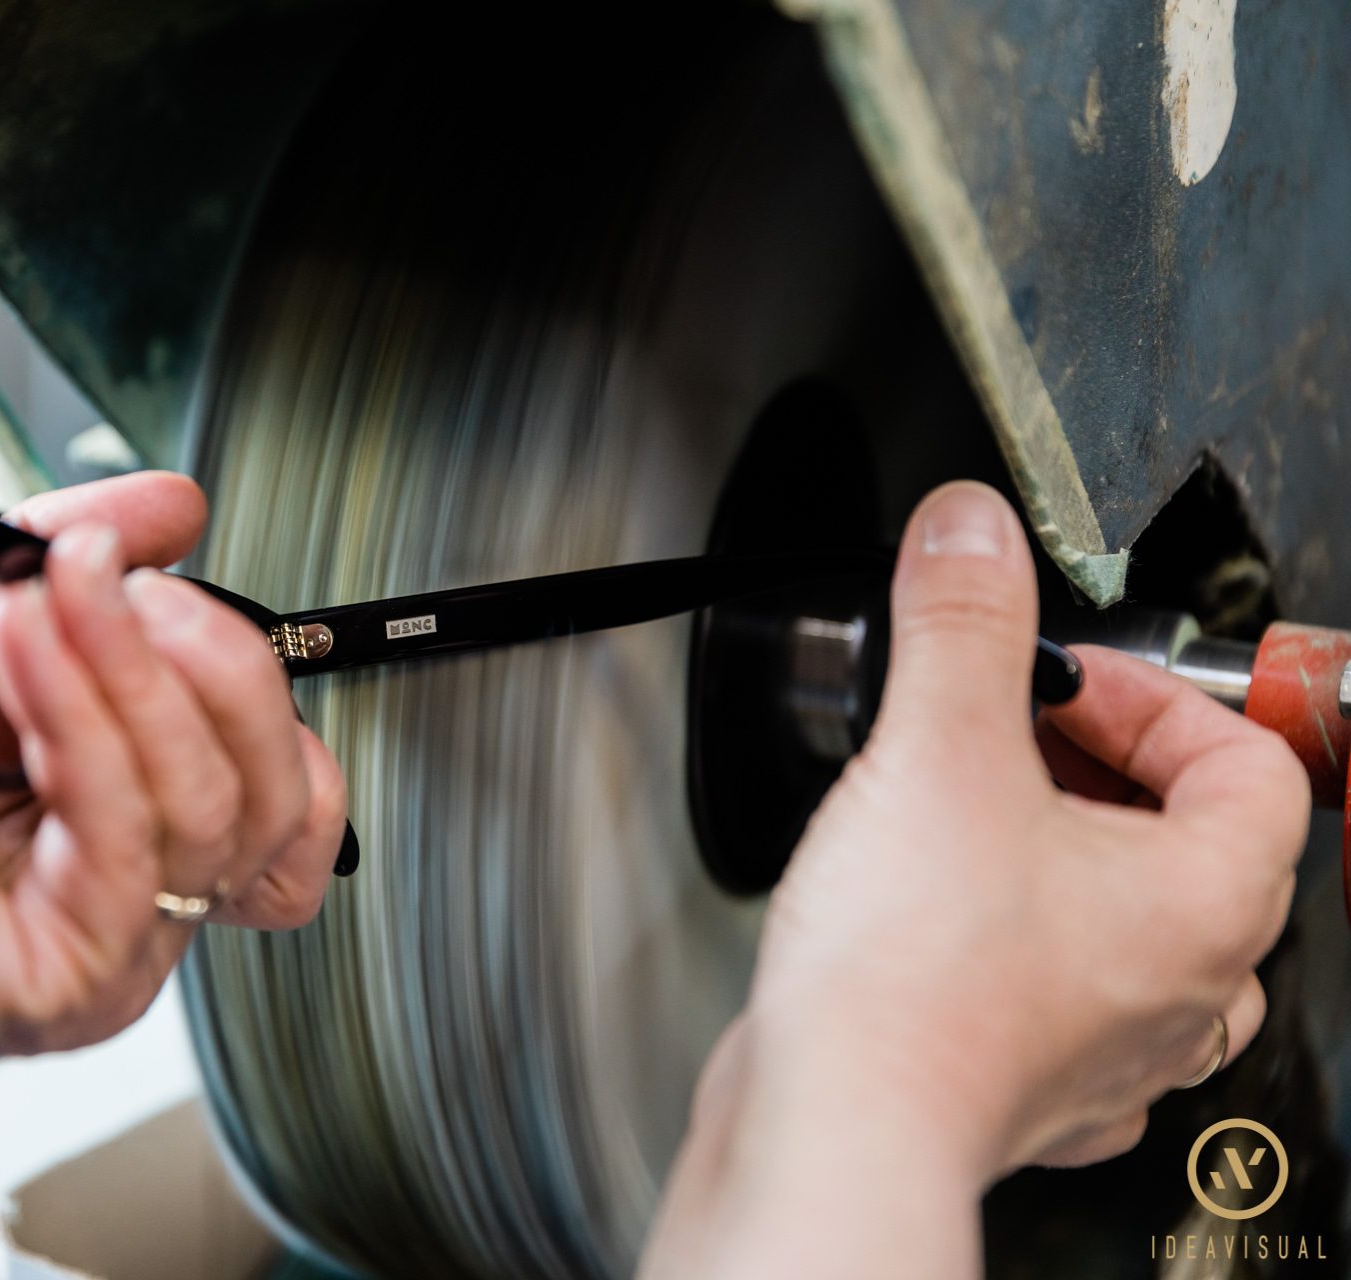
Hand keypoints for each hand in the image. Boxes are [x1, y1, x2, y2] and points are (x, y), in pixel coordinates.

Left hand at [0, 471, 347, 1259]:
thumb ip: (75, 559)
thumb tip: (178, 505)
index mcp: (141, 820)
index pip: (284, 767)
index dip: (243, 667)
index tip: (154, 573)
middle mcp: (148, 891)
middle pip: (281, 787)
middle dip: (210, 656)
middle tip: (111, 576)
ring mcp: (121, 944)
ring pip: (213, 804)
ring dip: (125, 669)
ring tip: (32, 600)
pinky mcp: (72, 979)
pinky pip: (128, 839)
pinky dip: (81, 723)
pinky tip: (16, 653)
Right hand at [642, 481, 1308, 1277]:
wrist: (837, 1125)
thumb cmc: (914, 984)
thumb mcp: (937, 751)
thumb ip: (962, 622)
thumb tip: (972, 529)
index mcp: (1207, 899)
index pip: (1249, 762)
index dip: (1152, 698)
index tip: (1057, 680)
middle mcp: (1182, 986)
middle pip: (1190, 840)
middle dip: (1095, 769)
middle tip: (1001, 733)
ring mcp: (1111, 1048)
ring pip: (1126, 926)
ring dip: (1058, 858)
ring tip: (965, 818)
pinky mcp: (1029, 1083)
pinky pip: (1056, 993)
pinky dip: (1010, 942)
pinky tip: (935, 915)